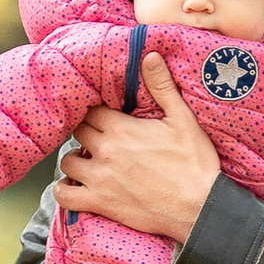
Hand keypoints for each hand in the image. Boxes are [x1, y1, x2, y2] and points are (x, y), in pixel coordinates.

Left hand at [54, 46, 220, 241]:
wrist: (200, 207)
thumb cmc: (194, 164)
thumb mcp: (183, 119)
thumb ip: (162, 87)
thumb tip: (149, 55)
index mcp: (122, 129)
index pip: (91, 110)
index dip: (96, 111)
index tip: (103, 115)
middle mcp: (105, 151)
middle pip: (77, 132)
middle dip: (85, 131)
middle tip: (97, 136)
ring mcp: (99, 179)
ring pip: (66, 162)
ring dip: (75, 159)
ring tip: (88, 160)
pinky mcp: (100, 203)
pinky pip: (64, 196)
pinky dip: (64, 190)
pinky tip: (74, 185)